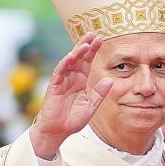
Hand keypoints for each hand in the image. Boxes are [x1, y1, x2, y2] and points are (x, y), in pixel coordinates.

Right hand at [30, 33, 112, 159]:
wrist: (58, 131)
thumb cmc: (72, 120)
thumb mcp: (91, 106)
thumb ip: (99, 93)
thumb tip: (109, 80)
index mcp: (81, 81)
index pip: (87, 62)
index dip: (93, 51)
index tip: (100, 39)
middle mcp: (71, 78)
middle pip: (78, 58)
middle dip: (85, 45)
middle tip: (92, 34)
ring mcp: (62, 81)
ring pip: (69, 62)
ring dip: (76, 52)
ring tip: (85, 43)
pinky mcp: (54, 87)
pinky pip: (59, 72)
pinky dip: (64, 64)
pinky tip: (70, 56)